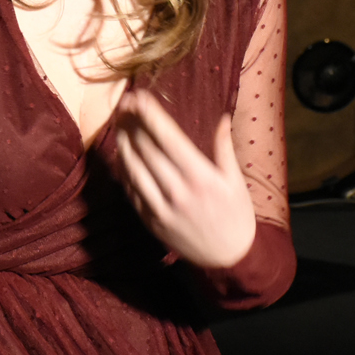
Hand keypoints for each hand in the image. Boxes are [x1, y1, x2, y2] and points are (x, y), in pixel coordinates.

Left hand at [109, 92, 256, 270]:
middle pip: (146, 149)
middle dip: (132, 122)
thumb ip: (224, 148)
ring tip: (119, 123)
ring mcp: (160, 208)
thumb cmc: (236, 215)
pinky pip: (130, 190)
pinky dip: (123, 170)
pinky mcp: (150, 221)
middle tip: (123, 103)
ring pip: (132, 168)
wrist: (228, 258)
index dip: (149, 114)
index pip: (167, 138)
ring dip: (123, 142)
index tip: (138, 96)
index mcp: (201, 177)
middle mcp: (177, 191)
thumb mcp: (235, 181)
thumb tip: (222, 118)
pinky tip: (122, 154)